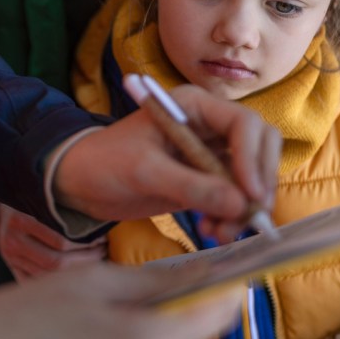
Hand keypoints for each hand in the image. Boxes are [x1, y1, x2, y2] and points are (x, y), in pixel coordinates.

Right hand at [0, 203, 106, 280]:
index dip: (86, 244)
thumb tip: (96, 219)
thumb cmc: (30, 193)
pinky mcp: (10, 265)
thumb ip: (60, 206)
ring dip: (74, 271)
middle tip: (103, 252)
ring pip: (48, 275)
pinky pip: (36, 281)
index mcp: (20, 219)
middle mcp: (12, 241)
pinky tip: (73, 274)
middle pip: (55, 262)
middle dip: (85, 260)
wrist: (1, 195)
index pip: (60, 242)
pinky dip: (57, 280)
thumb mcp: (41, 193)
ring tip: (94, 261)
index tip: (102, 239)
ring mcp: (9, 256)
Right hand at [0, 262, 243, 338]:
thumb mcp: (94, 280)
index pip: (217, 314)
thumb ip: (154, 280)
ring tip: (148, 303)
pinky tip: (126, 323)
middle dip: (199, 311)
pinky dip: (151, 335)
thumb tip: (203, 273)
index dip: (229, 290)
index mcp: (148, 335)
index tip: (231, 271)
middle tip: (185, 283)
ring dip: (175, 325)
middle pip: (198, 337)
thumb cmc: (33, 312)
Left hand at [54, 83, 279, 238]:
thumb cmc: (105, 161)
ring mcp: (210, 154)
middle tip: (249, 216)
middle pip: (259, 148)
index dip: (253, 157)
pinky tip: (213, 231)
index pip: (244, 124)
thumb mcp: (145, 171)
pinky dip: (231, 216)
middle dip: (258, 184)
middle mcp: (209, 126)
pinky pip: (233, 197)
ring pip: (250, 177)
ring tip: (222, 233)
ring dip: (245, 207)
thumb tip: (239, 204)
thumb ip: (191, 186)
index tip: (249, 194)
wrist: (80, 181)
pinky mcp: (205, 181)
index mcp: (195, 106)